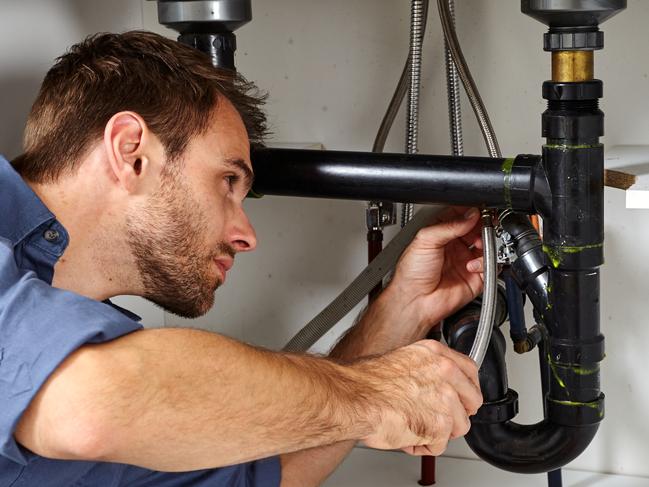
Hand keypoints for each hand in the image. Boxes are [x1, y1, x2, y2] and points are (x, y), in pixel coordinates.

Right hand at [356, 339, 481, 454]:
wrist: (353, 398)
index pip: (471, 371)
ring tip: (414, 424)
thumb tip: (434, 382)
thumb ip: (426, 369)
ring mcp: (445, 398)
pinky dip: (423, 446)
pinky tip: (407, 435)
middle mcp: (445, 372)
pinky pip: (439, 446)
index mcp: (436, 354)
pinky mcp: (439, 424)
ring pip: (459, 426)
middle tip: (436, 417)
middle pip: (472, 401)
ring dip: (438, 432)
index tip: (462, 398)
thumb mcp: (402, 360)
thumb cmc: (366, 383)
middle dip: (457, 414)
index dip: (466, 390)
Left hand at [385, 207, 484, 336]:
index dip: (471, 211)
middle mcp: (455, 246)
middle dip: (483, 225)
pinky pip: (490, 266)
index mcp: (441, 234)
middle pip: (478, 229)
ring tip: (478, 244)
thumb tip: (470, 215)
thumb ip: (449, 225)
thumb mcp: (425, 240)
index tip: (479, 209)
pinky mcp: (475, 277)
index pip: (461, 215)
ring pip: (487, 245)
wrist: (414, 301)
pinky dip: (485, 262)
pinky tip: (471, 265)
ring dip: (486, 243)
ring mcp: (465, 260)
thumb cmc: (411, 274)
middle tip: (485, 224)